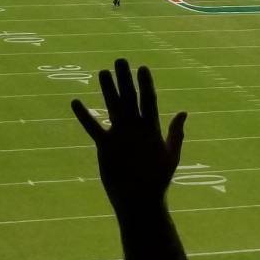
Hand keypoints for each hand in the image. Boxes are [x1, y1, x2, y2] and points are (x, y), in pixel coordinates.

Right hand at [70, 60, 185, 211]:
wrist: (139, 200)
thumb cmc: (158, 180)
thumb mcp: (170, 156)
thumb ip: (175, 134)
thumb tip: (183, 112)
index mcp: (151, 127)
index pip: (148, 100)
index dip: (146, 84)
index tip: (142, 67)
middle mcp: (134, 127)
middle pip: (129, 98)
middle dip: (125, 80)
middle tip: (119, 60)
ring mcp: (119, 135)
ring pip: (112, 107)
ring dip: (108, 91)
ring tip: (103, 72)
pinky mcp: (105, 146)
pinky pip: (93, 127)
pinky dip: (85, 116)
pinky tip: (76, 102)